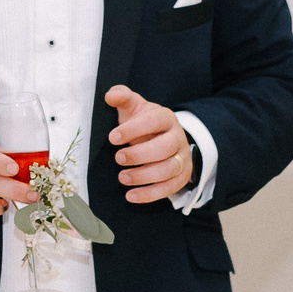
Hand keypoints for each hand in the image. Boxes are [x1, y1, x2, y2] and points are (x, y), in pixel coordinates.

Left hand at [105, 85, 192, 203]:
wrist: (162, 137)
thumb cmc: (143, 122)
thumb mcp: (133, 106)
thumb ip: (122, 97)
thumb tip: (110, 95)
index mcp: (165, 118)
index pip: (154, 121)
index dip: (134, 129)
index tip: (112, 137)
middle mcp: (177, 137)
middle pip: (164, 148)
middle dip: (139, 155)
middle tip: (118, 158)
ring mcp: (182, 158)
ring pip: (168, 169)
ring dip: (144, 176)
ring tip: (122, 177)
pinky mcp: (181, 177)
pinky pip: (170, 188)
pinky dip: (150, 195)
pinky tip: (131, 196)